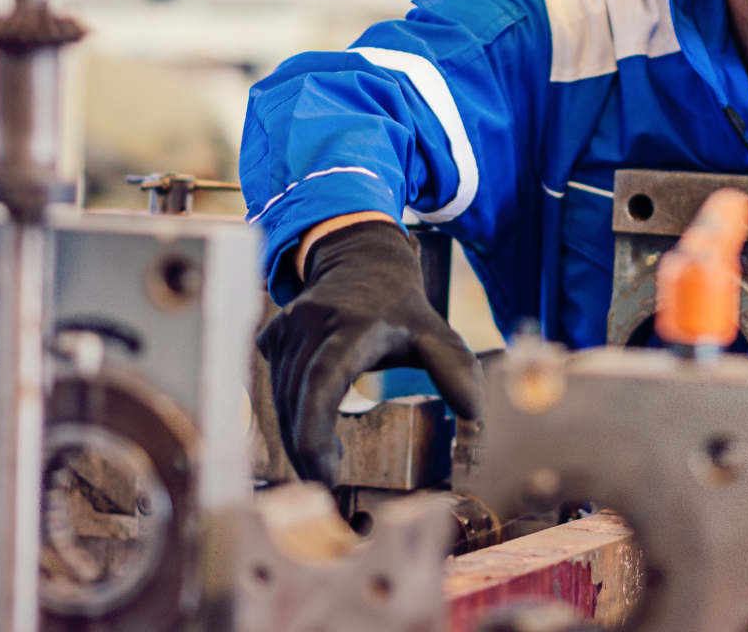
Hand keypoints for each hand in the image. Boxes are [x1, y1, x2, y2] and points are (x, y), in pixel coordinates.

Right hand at [257, 219, 483, 483]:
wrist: (362, 261)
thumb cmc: (402, 309)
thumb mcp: (435, 335)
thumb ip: (456, 372)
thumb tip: (474, 416)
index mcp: (353, 327)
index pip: (323, 380)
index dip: (315, 431)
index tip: (326, 476)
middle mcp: (313, 324)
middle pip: (297, 400)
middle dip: (307, 450)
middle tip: (328, 485)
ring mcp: (287, 327)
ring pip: (282, 397)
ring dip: (299, 436)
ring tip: (328, 463)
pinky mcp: (273, 336)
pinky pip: (276, 386)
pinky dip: (291, 415)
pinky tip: (315, 433)